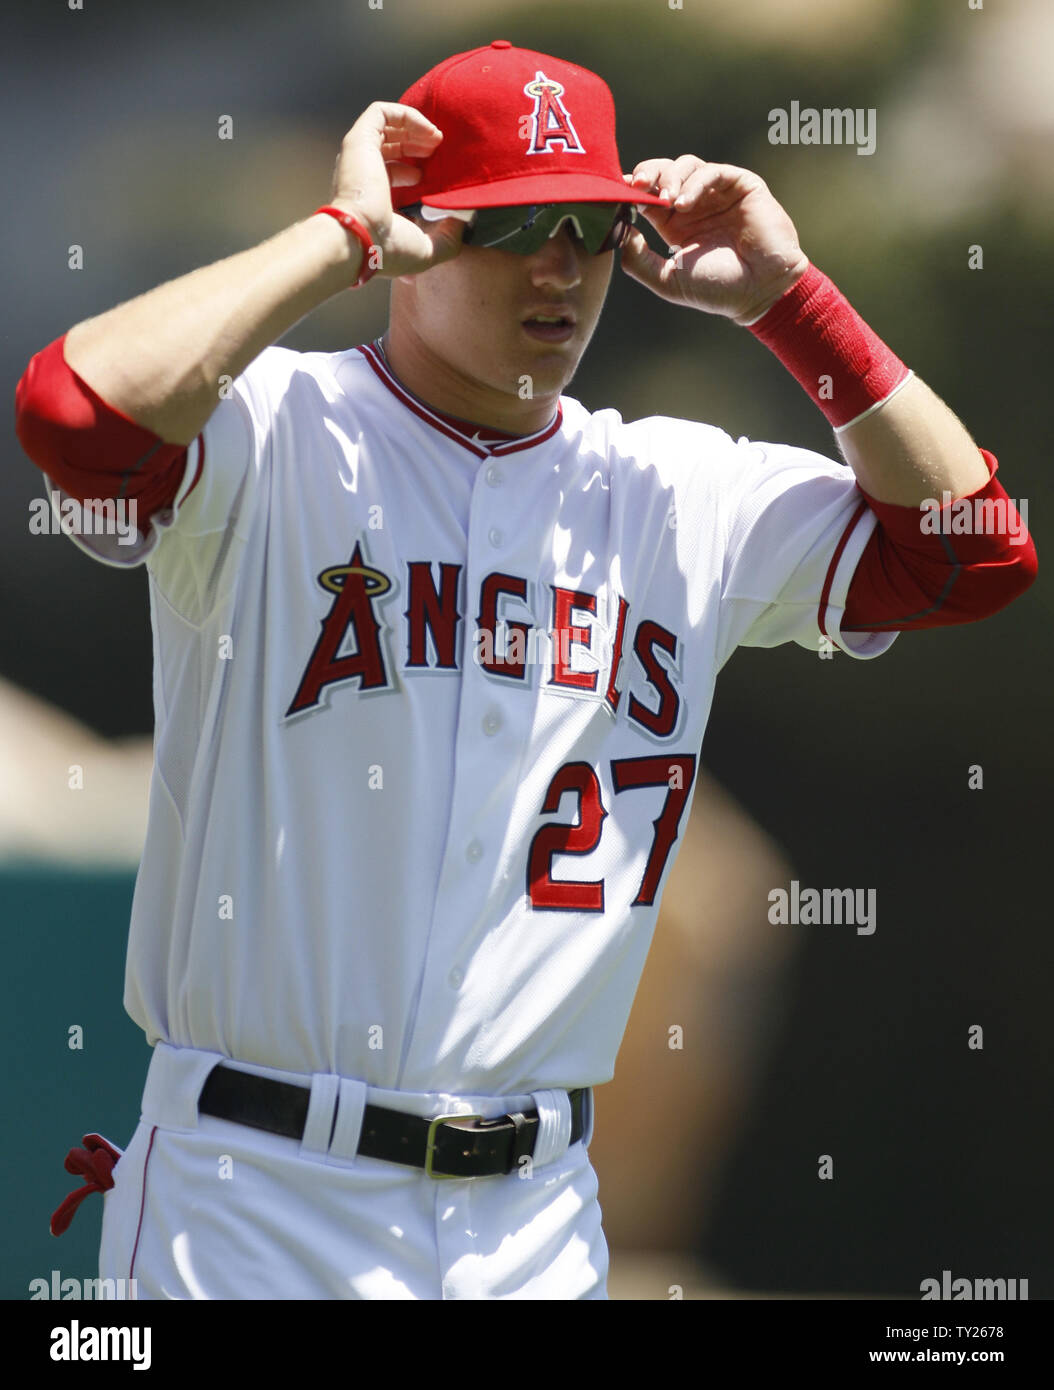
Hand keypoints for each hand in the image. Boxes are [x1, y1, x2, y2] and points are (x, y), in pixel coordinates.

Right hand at [328, 102, 464, 278]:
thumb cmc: (389, 250)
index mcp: (373, 200)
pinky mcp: (359, 140)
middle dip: (418, 144)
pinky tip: (427, 130)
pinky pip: (381, 112)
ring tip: (437, 139)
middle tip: (439, 151)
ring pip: (386, 127)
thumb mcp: (429, 249)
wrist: (363, 240)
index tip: (437, 176)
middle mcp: (364, 175)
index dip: (416, 169)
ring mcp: (360, 156)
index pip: (393, 173)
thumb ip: (450, 236)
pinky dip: (406, 115)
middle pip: (392, 147)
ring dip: (415, 128)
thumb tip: (463, 217)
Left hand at [620, 156, 808, 323]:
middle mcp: (695, 204)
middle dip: (648, 174)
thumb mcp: (667, 279)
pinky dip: (696, 182)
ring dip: (671, 178)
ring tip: (667, 201)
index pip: (647, 195)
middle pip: (663, 173)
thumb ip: (638, 258)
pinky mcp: (741, 185)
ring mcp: (718, 193)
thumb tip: (616, 229)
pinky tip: (685, 203)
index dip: (631, 191)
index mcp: (675, 224)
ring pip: (686, 165)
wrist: (761, 291)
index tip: (616, 194)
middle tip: (637, 185)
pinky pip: (713, 172)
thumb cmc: (717, 290)